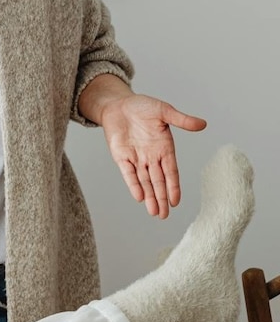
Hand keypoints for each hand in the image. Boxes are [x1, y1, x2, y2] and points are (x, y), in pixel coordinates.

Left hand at [100, 93, 206, 217]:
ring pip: (144, 182)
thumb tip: (203, 124)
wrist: (118, 104)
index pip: (170, 172)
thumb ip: (181, 120)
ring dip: (150, 197)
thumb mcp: (164, 111)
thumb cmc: (143, 106)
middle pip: (158, 182)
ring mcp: (136, 158)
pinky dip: (133, 185)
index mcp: (164, 148)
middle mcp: (151, 157)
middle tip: (165, 216)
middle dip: (161, 198)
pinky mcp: (121, 157)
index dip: (173, 186)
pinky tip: (139, 198)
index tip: (176, 201)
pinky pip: (128, 174)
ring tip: (155, 213)